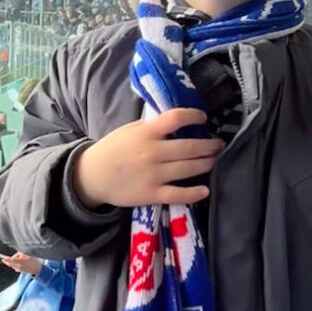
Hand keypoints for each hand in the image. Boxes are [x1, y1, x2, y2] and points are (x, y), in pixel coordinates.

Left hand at [0, 252, 42, 276]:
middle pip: (10, 264)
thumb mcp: (26, 254)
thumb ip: (19, 254)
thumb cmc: (32, 259)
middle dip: (7, 261)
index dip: (7, 259)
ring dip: (12, 262)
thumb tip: (13, 257)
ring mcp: (19, 269)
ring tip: (18, 259)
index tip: (3, 258)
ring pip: (12, 265)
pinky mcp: (20, 271)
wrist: (37, 268)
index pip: (12, 260)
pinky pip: (15, 267)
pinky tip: (19, 263)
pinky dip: (15, 265)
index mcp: (21, 261)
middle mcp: (19, 266)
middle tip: (3, 259)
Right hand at [72, 108, 222, 208]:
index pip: (176, 118)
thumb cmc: (113, 149)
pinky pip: (178, 194)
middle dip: (209, 145)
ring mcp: (153, 175)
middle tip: (218, 144)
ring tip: (214, 160)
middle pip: (189, 147)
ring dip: (206, 163)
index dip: (194, 116)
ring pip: (188, 169)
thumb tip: (178, 121)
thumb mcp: (130, 130)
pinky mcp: (152, 194)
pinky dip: (194, 193)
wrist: (92, 176)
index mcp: (146, 133)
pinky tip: (205, 190)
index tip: (203, 117)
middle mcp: (152, 152)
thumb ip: (152, 126)